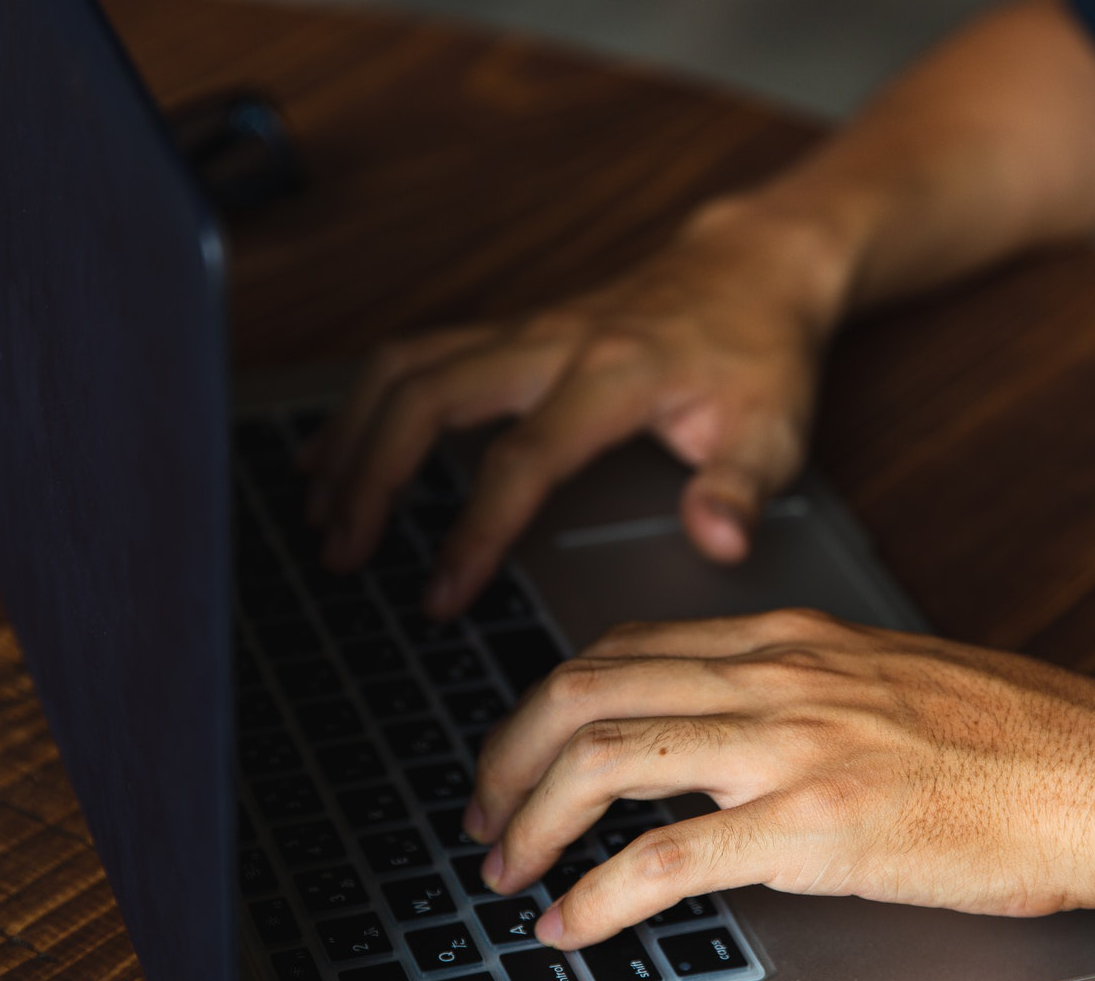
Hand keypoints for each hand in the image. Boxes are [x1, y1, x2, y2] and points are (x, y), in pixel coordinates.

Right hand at [297, 202, 849, 618]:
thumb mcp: (775, 431)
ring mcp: (523, 329)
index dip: (475, 531)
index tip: (441, 595)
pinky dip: (362, 403)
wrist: (750, 272)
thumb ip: (740, 489)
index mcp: (616, 374)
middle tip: (343, 556)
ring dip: (351, 437)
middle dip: (373, 477)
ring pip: (405, 366)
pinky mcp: (507, 329)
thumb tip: (716, 540)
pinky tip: (331, 454)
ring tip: (319, 513)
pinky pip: (414, 356)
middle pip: (427, 395)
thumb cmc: (760, 358)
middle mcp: (553, 342)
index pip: (524, 458)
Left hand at [463, 608, 1094, 949]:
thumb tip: (742, 745)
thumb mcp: (893, 685)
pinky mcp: (815, 826)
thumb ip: (807, 696)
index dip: (551, 702)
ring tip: (504, 870)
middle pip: (585, 686)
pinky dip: (593, 895)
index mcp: (792, 640)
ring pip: (603, 754)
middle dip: (506, 753)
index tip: (523, 751)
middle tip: (482, 814)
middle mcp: (776, 675)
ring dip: (528, 818)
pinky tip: (571, 926)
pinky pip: (663, 859)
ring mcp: (792, 745)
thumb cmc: (1025, 739)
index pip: (627, 644)